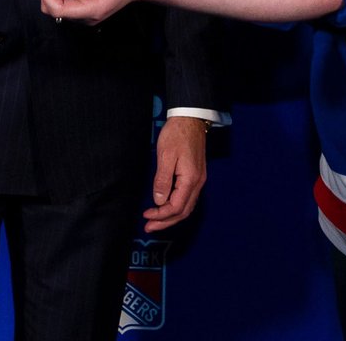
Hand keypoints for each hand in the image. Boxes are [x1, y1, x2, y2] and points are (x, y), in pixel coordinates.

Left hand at [143, 116, 207, 232]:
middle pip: (183, 211)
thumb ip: (162, 180)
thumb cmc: (177, 134)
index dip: (160, 215)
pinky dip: (176, 207)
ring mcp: (199, 179)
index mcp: (190, 179)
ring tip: (155, 221)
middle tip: (149, 227)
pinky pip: (188, 198)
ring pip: (186, 206)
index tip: (146, 215)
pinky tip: (166, 207)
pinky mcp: (196, 175)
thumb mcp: (166, 156)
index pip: (176, 207)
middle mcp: (198, 183)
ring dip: (171, 216)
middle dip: (166, 222)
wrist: (190, 118)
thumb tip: (158, 200)